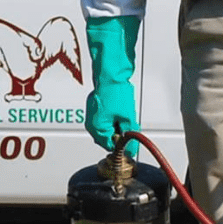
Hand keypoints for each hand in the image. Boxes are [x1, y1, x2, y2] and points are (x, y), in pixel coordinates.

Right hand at [84, 15, 140, 152]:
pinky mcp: (95, 107)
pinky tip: (120, 110)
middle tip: (129, 124)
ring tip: (125, 115)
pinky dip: (113, 117)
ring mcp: (92, 114)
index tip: (131, 139)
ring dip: (116, 125)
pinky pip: (104, 118)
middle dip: (119, 134)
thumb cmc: (116, 93)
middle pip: (107, 137)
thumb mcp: (128, 119)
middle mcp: (91, 123)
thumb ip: (129, 136)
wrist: (111, 75)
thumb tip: (131, 148)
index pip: (110, 146)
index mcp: (97, 129)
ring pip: (107, 127)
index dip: (122, 144)